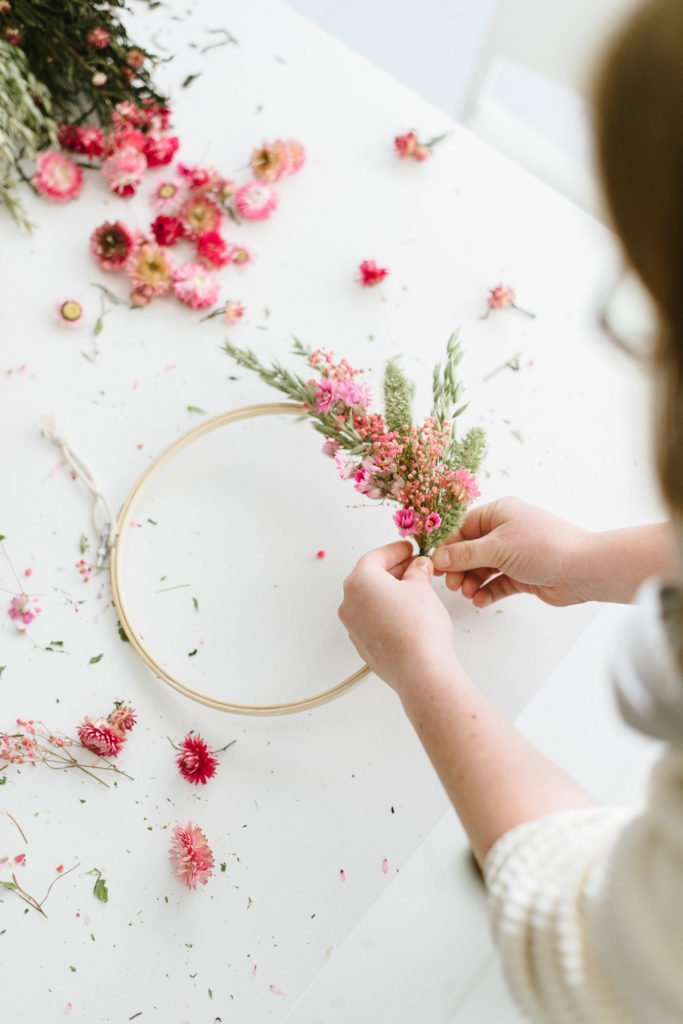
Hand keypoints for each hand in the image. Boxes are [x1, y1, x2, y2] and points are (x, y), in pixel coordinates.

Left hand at [338, 541, 457, 693]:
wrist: (419, 670)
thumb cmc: (418, 625)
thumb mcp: (421, 588)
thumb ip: (417, 571)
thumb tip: (418, 566)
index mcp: (359, 582)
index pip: (375, 557)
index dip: (395, 550)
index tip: (409, 549)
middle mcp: (349, 603)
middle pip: (369, 578)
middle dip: (393, 570)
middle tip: (415, 566)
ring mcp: (353, 627)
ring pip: (370, 600)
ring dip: (389, 592)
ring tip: (414, 590)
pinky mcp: (362, 645)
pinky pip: (372, 620)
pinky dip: (386, 611)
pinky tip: (406, 613)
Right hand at [433, 497, 590, 607]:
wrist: (582, 569)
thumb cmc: (542, 547)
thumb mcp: (497, 547)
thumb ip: (464, 554)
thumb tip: (437, 558)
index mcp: (499, 513)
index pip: (463, 528)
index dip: (448, 547)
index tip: (435, 566)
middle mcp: (506, 531)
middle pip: (471, 550)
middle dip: (460, 568)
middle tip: (452, 585)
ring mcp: (515, 554)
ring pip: (483, 568)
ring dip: (472, 582)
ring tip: (468, 594)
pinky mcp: (523, 575)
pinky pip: (498, 583)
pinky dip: (488, 592)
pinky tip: (481, 600)